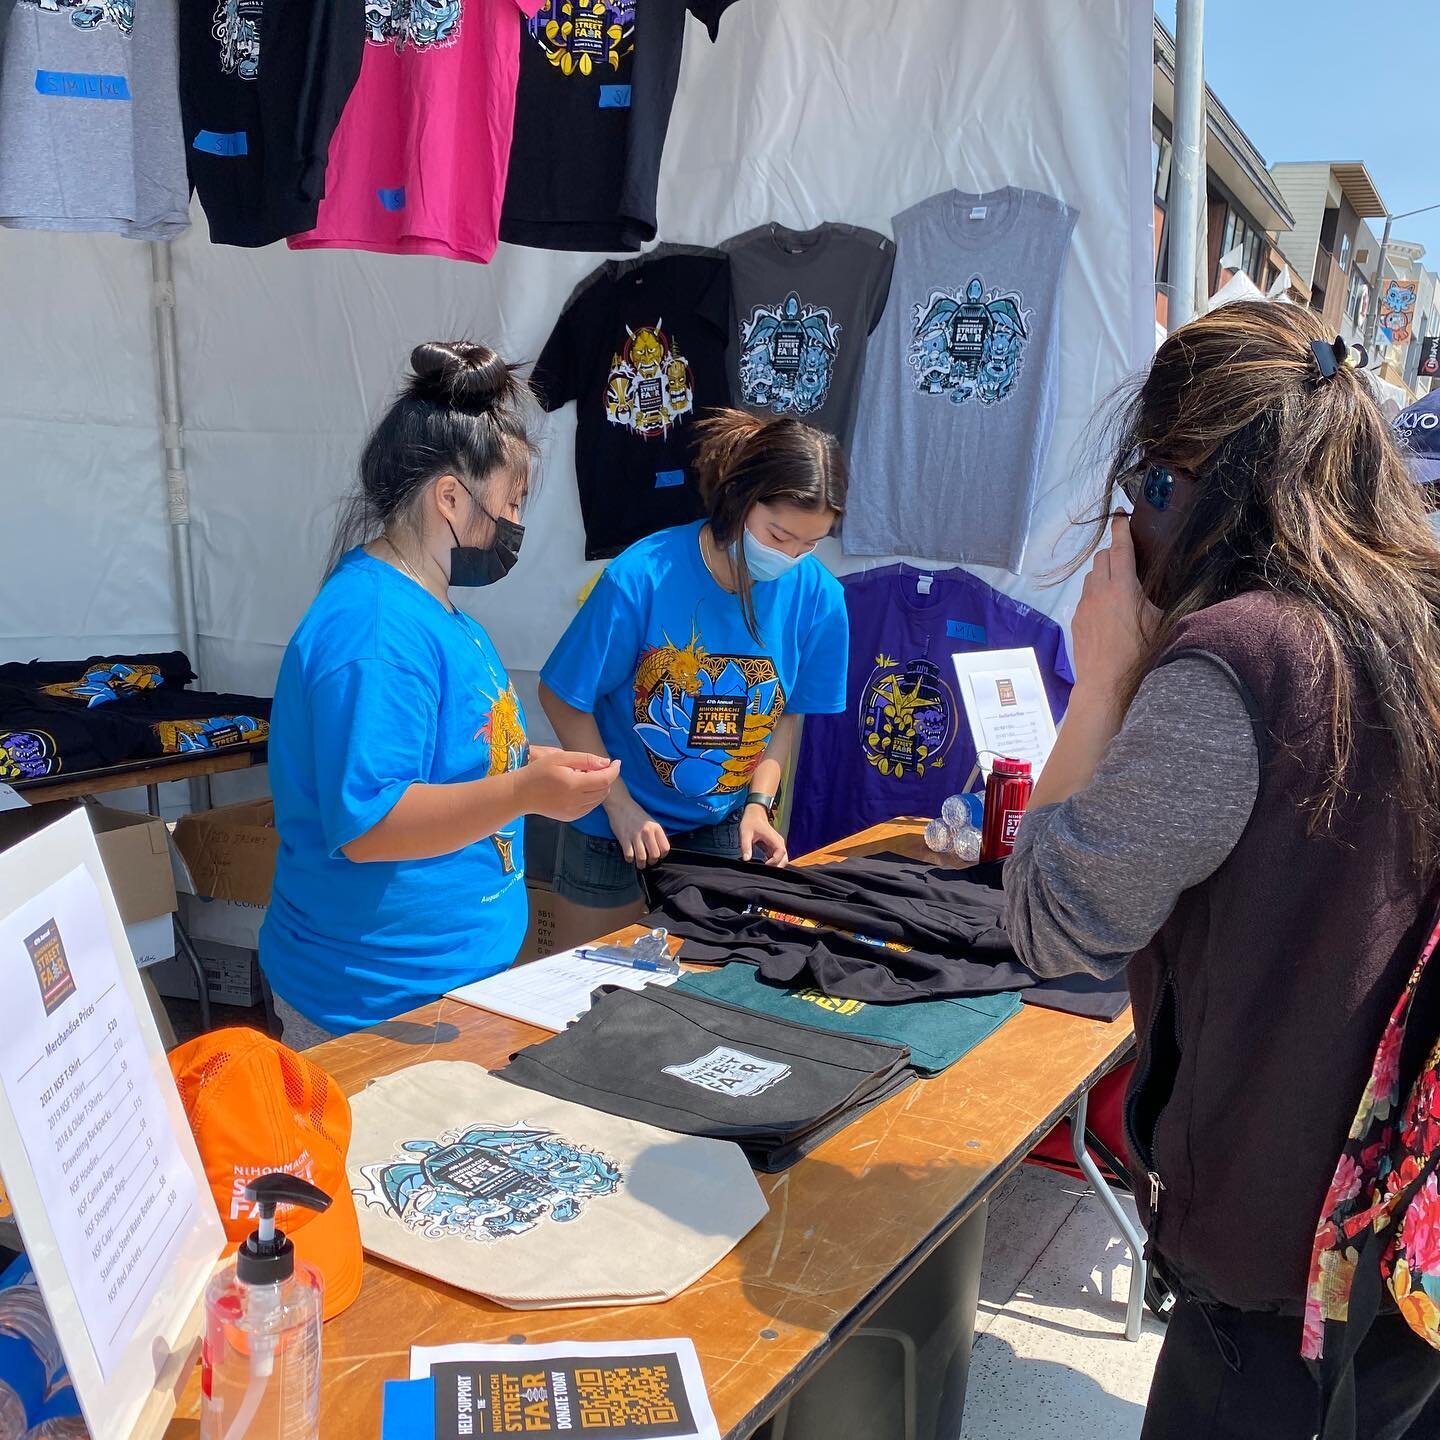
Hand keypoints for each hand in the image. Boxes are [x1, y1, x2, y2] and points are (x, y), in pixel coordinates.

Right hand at [515, 749, 619, 822]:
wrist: (520, 794)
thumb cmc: (539, 771)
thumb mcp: (560, 758)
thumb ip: (585, 759)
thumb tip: (606, 763)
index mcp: (574, 785)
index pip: (604, 780)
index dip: (613, 770)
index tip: (616, 761)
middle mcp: (576, 801)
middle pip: (604, 790)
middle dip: (606, 777)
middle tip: (593, 767)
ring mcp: (574, 812)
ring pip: (599, 799)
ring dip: (599, 787)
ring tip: (583, 777)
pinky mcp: (571, 818)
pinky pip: (590, 807)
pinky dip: (591, 797)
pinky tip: (579, 789)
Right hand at [603, 789, 670, 868]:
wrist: (621, 806)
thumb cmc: (636, 814)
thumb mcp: (651, 822)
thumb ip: (656, 835)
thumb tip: (659, 850)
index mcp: (656, 828)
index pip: (665, 848)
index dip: (662, 855)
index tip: (658, 856)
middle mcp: (647, 832)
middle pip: (654, 855)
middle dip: (652, 862)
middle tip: (648, 861)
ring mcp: (635, 836)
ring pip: (642, 858)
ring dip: (641, 864)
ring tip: (640, 864)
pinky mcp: (624, 839)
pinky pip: (629, 855)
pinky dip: (630, 859)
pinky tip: (630, 857)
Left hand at [740, 805, 788, 866]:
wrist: (754, 814)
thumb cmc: (751, 821)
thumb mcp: (745, 833)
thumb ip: (745, 846)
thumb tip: (746, 859)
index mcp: (775, 839)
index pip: (781, 853)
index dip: (774, 861)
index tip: (764, 865)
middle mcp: (779, 843)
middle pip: (784, 859)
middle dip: (776, 866)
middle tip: (763, 871)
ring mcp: (777, 845)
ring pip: (782, 860)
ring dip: (775, 866)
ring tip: (763, 869)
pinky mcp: (773, 847)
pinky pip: (776, 858)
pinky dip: (772, 863)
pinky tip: (762, 865)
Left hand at [1071, 516, 1160, 709]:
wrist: (1105, 683)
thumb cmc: (1139, 655)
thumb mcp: (1162, 623)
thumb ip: (1164, 598)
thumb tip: (1173, 584)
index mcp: (1122, 588)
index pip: (1120, 549)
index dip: (1122, 530)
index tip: (1122, 518)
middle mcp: (1098, 592)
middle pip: (1101, 557)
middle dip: (1114, 552)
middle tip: (1128, 559)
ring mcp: (1083, 605)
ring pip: (1091, 576)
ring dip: (1103, 573)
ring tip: (1119, 585)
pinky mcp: (1076, 619)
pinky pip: (1085, 595)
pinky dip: (1095, 592)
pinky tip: (1108, 609)